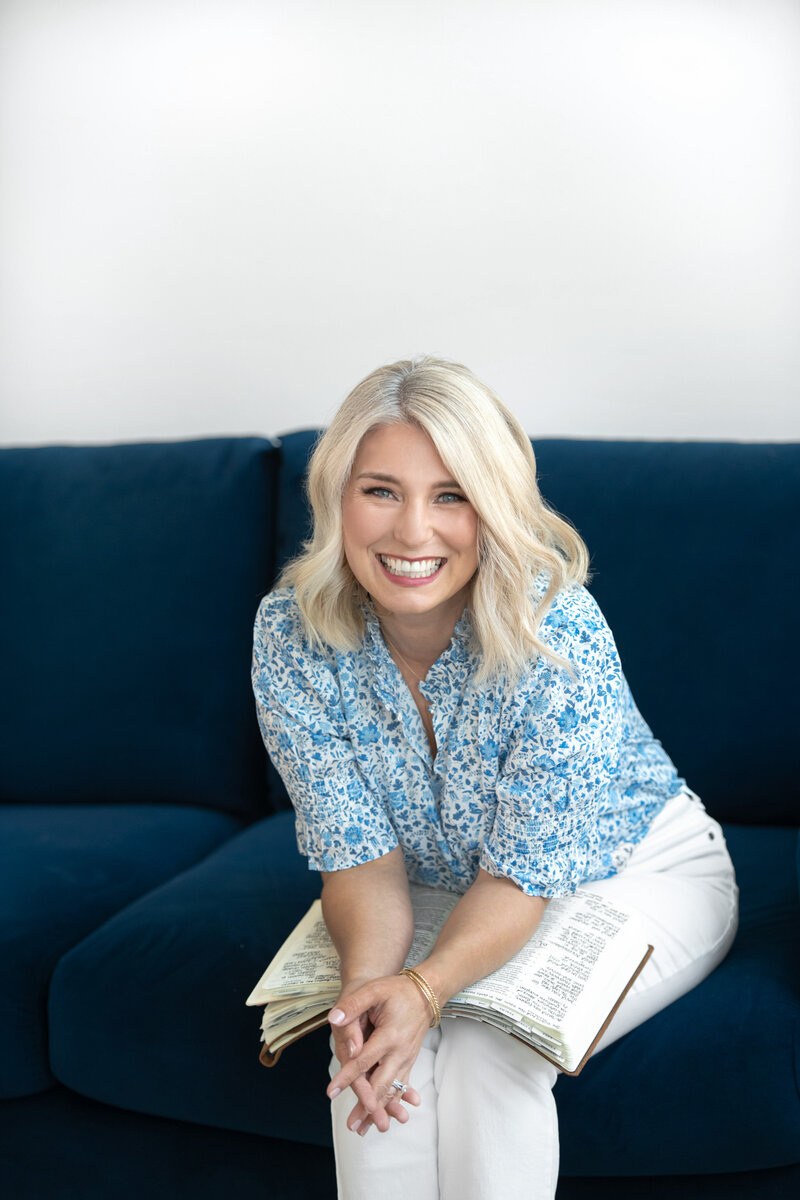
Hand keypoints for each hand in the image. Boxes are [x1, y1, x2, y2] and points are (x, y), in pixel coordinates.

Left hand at [327, 974, 430, 1133]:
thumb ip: (353, 1004)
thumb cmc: (397, 990)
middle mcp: (401, 1052)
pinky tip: (388, 1117)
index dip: (347, 1076)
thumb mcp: (374, 990)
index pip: (364, 1061)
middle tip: (352, 1125)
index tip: (332, 1091)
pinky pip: (401, 1086)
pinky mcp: (409, 1061)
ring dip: (380, 1110)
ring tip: (365, 1129)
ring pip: (392, 1089)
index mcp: (390, 1035)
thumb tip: (333, 1019)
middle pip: (381, 1084)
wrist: (426, 992)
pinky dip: (393, 1103)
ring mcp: (407, 1058)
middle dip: (366, 1106)